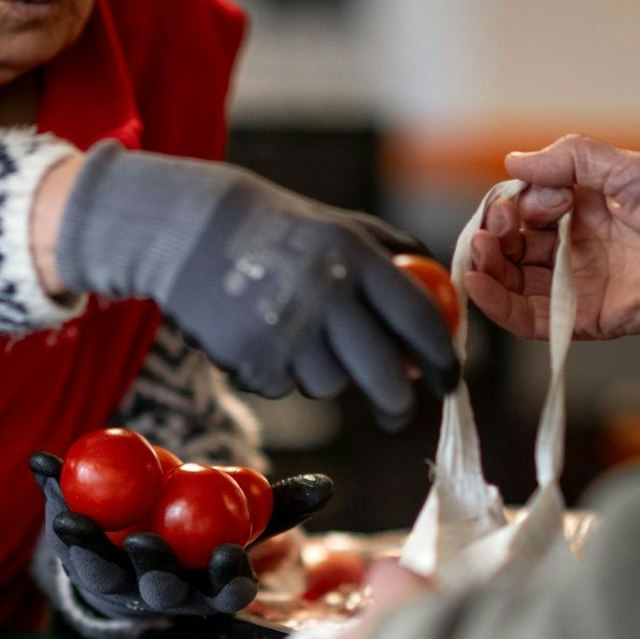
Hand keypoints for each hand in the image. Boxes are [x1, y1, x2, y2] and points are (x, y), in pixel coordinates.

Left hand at [31, 452, 333, 617]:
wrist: (149, 538)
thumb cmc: (208, 528)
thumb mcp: (247, 514)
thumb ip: (280, 504)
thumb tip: (325, 485)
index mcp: (209, 590)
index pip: (225, 592)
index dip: (225, 580)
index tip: (226, 555)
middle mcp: (164, 595)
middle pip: (161, 590)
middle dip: (154, 572)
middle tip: (146, 543)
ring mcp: (118, 585)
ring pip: (101, 572)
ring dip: (85, 546)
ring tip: (70, 519)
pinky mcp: (80, 564)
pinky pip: (65, 534)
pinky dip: (53, 495)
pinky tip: (43, 466)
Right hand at [51, 143, 458, 430]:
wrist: (190, 229)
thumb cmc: (277, 229)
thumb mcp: (339, 225)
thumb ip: (392, 255)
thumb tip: (442, 306)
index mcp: (356, 256)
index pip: (419, 319)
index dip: (442, 358)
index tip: (449, 382)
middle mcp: (327, 293)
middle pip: (383, 374)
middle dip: (397, 404)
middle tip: (396, 412)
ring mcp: (288, 329)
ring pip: (329, 385)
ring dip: (321, 376)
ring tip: (294, 338)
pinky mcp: (252, 357)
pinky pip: (282, 386)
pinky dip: (276, 373)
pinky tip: (258, 335)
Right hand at [467, 135, 639, 339]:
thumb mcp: (625, 165)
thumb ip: (568, 160)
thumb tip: (514, 161)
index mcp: (587, 212)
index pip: (527, 214)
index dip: (514, 207)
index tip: (523, 198)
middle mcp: (579, 250)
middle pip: (515, 252)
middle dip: (494, 239)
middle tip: (492, 229)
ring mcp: (583, 286)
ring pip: (516, 286)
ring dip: (488, 270)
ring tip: (477, 252)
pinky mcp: (589, 318)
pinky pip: (534, 320)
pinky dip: (500, 306)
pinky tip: (480, 285)